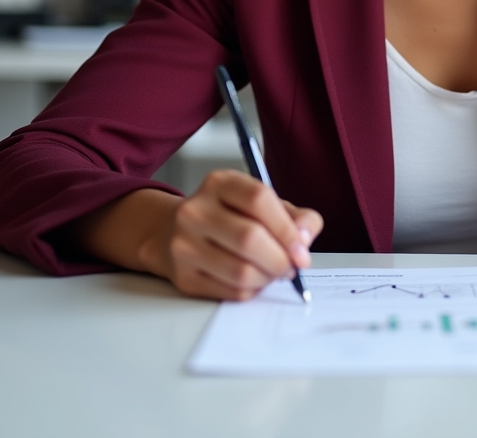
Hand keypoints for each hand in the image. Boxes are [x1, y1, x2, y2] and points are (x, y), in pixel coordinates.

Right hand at [147, 170, 323, 300]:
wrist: (172, 231)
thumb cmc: (229, 216)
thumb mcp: (261, 203)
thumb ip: (294, 216)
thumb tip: (305, 238)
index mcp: (219, 183)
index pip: (258, 199)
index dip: (286, 227)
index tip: (302, 248)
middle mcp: (196, 210)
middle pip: (249, 238)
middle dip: (280, 258)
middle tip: (292, 266)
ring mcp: (184, 244)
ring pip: (240, 271)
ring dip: (268, 278)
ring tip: (274, 272)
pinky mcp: (183, 276)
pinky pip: (230, 292)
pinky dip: (252, 290)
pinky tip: (255, 280)